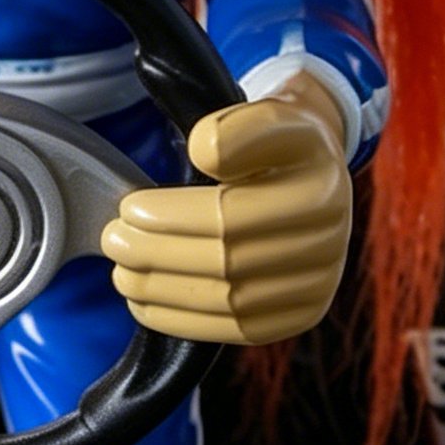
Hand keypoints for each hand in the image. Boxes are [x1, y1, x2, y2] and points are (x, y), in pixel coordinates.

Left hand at [101, 74, 352, 344]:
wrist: (318, 170)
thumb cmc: (281, 142)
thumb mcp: (267, 114)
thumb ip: (237, 127)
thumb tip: (202, 151)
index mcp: (320, 188)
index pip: (233, 214)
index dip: (174, 216)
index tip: (130, 207)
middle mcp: (330, 242)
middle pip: (229, 262)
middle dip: (160, 255)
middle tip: (114, 241)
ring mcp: (320, 284)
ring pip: (232, 302)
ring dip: (165, 292)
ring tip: (123, 273)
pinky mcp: (303, 313)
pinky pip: (241, 330)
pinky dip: (186, 321)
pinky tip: (149, 304)